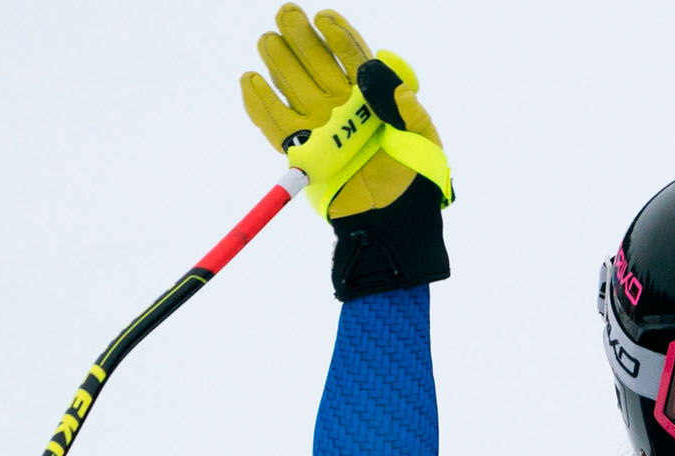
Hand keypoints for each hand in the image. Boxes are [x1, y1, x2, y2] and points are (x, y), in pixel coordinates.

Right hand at [240, 3, 443, 218]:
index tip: (326, 18)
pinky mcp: (303, 152)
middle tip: (287, 14)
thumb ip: (406, 104)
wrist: (397, 216)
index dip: (340, 37)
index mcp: (371, 98)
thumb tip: (377, 67)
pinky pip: (276, 126)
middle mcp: (343, 107)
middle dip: (301, 39)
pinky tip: (252, 80)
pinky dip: (261, 105)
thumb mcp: (422, 136)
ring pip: (294, 88)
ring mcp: (322, 127)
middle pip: (317, 66)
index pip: (352, 59)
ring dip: (279, 63)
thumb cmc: (415, 176)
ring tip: (269, 40)